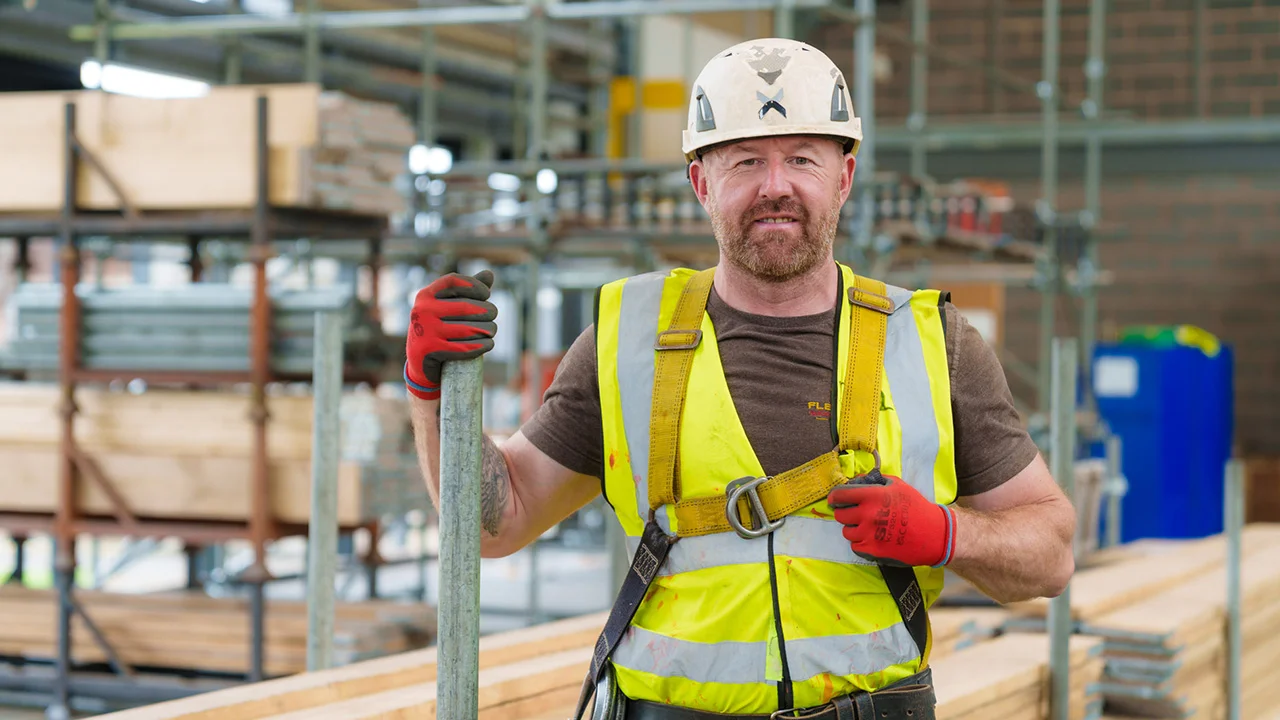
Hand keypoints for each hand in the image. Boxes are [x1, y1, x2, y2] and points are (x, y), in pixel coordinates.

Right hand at [404, 270, 497, 400]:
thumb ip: (466, 291)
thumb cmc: (438, 329)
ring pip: (469, 329)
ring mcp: (424, 331)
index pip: (453, 281)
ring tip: (491, 331)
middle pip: (465, 306)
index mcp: (425, 295)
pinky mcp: (430, 351)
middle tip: (493, 315)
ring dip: (487, 330)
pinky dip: (481, 346)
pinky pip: (464, 347)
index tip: (486, 294)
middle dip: (486, 310)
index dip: (474, 285)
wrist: (420, 362)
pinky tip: (488, 344)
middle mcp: (422, 310)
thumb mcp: (447, 308)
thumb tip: (489, 274)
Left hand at [827, 474, 956, 567]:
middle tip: (854, 513)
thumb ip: (875, 480)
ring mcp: (869, 534)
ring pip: (846, 532)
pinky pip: (855, 546)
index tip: (834, 499)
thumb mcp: (897, 485)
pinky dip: (860, 542)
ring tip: (867, 526)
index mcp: (872, 496)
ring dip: (853, 528)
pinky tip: (872, 538)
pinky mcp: (872, 550)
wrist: (933, 533)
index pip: (840, 495)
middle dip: (844, 513)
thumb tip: (857, 480)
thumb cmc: (916, 507)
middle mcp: (867, 515)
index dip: (834, 497)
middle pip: (840, 515)